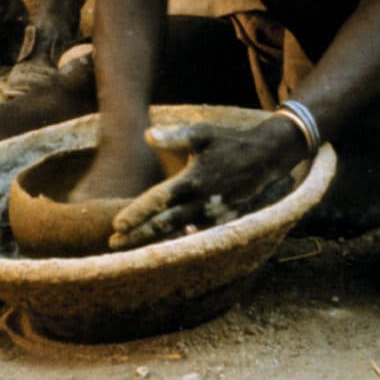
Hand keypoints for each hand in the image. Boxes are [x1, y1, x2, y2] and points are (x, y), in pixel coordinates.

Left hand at [109, 121, 296, 249]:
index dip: (136, 214)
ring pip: (176, 232)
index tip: (117, 225)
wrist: (265, 157)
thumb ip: (175, 136)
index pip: (157, 201)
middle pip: (163, 224)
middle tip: (113, 244)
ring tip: (131, 246)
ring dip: (153, 240)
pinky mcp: (222, 221)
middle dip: (137, 235)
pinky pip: (195, 234)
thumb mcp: (202, 133)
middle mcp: (200, 203)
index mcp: (191, 181)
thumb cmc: (229, 142)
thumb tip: (147, 135)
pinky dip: (176, 240)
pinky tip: (162, 244)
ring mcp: (212, 215)